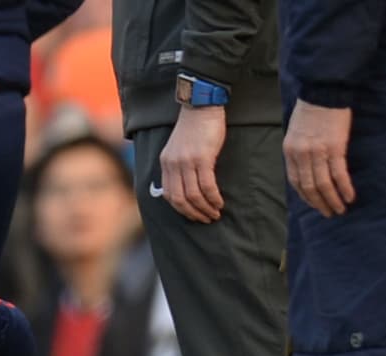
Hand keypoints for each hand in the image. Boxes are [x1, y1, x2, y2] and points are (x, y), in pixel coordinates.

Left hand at [158, 105, 226, 222]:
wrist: (202, 106)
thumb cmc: (194, 128)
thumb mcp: (178, 148)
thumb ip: (177, 166)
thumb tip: (185, 188)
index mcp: (165, 163)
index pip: (168, 195)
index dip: (181, 209)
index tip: (193, 215)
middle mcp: (173, 164)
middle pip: (180, 199)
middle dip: (193, 213)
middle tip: (206, 219)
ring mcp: (187, 161)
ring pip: (194, 195)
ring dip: (205, 208)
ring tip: (215, 213)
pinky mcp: (202, 158)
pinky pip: (207, 185)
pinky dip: (213, 198)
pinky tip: (219, 202)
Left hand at [283, 99, 354, 216]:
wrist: (324, 91)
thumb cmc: (311, 110)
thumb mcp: (295, 132)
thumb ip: (298, 151)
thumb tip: (306, 170)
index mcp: (290, 151)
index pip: (295, 182)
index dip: (306, 196)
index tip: (315, 204)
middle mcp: (301, 154)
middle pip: (309, 187)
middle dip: (319, 203)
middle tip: (329, 213)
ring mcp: (318, 152)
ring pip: (324, 185)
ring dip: (332, 200)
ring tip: (340, 209)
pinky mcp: (335, 148)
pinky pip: (339, 174)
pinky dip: (344, 188)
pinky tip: (349, 197)